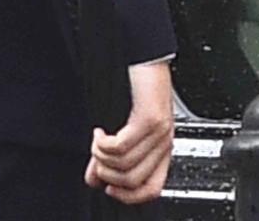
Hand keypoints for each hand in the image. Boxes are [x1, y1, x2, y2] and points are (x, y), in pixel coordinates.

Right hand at [86, 60, 174, 203]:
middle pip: (132, 181)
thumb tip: (94, 178)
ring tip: (98, 141)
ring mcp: (159, 132)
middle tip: (97, 156)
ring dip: (101, 157)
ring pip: (124, 166)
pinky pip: (120, 147)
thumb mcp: (125, 130)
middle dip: (106, 174)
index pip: (152, 190)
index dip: (127, 197)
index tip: (108, 188)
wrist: (145, 61)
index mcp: (160, 150)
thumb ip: (110, 158)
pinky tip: (100, 132)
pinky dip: (102, 144)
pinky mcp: (150, 119)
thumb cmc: (135, 92)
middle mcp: (164, 143)